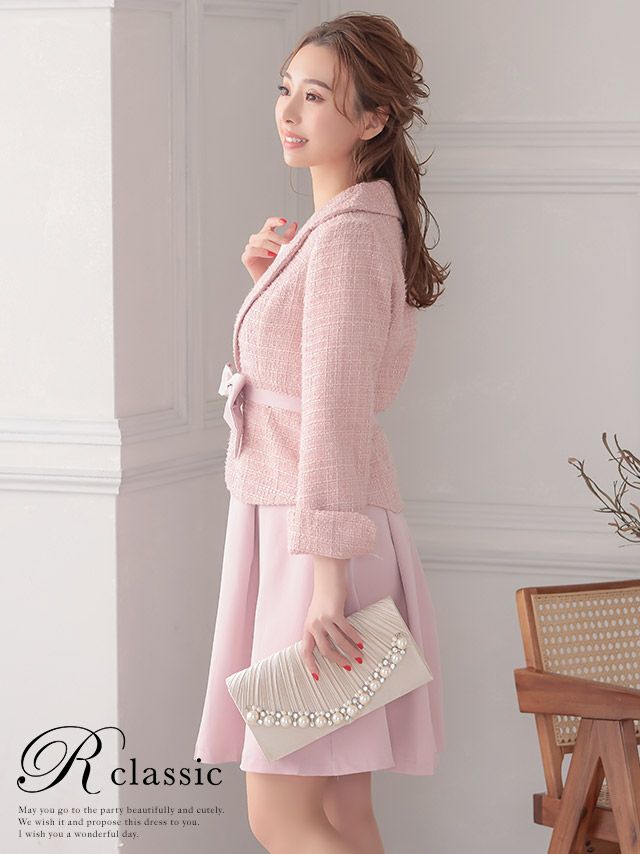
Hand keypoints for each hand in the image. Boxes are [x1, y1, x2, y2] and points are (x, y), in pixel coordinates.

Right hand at [241, 217, 297, 283]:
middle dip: (279, 238)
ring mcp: (250, 248)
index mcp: (266, 236)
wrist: (272, 284)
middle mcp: (257, 240)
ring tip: (281, 253)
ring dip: (273, 246)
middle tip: (288, 246)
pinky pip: (252, 250)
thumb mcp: (286, 251)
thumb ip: (288, 238)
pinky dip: (262, 251)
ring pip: (261, 241)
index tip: (285, 222)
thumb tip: (294, 224)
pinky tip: (270, 255)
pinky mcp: (246, 257)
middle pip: (267, 233)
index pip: (269, 223)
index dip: (276, 221)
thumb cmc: (279, 267)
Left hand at [300, 557, 365, 680]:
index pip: (305, 651)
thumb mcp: (318, 614)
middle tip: (348, 666)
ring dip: (350, 651)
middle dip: (338, 661)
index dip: (310, 665)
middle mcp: (313, 625)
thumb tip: (333, 645)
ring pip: (338, 642)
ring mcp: (323, 619)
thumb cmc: (325, 594)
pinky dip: (355, 638)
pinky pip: (346, 630)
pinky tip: (362, 643)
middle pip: (324, 650)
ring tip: (359, 656)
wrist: (327, 575)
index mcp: (307, 627)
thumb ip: (321, 628)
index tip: (318, 677)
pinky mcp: (334, 613)